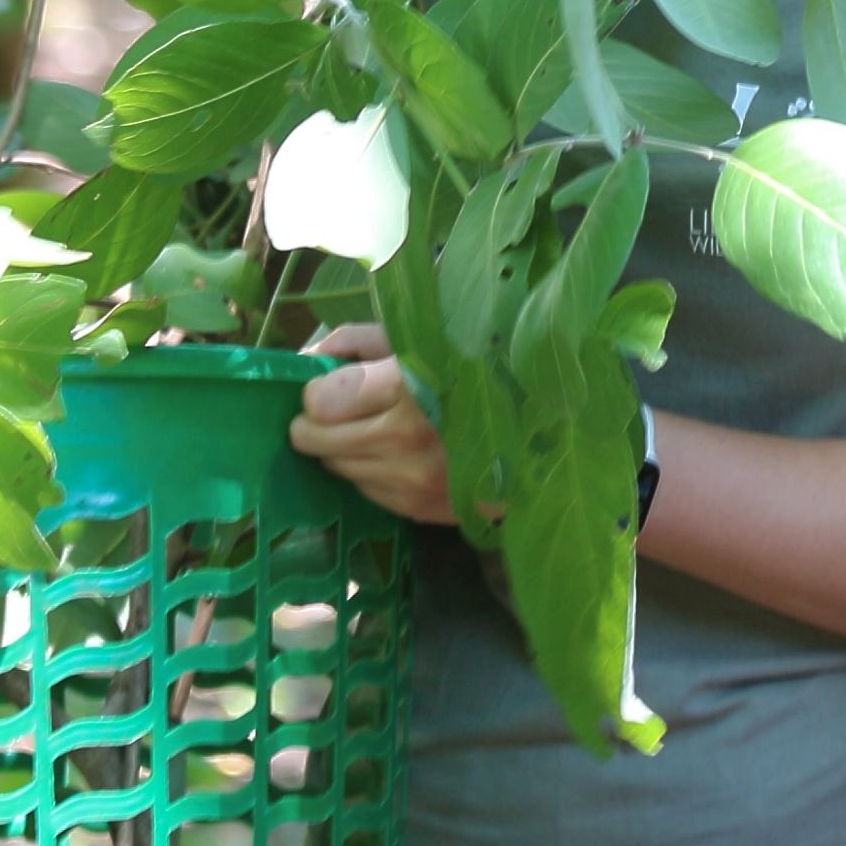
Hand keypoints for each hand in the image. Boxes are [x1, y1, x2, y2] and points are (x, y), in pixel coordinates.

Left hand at [288, 324, 458, 524]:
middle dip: (318, 422)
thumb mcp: (417, 336)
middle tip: (341, 408)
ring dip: (345, 448)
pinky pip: (365, 491)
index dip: (316, 391)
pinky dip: (371, 471)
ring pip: (336, 468)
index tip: (331, 385)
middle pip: (315, 440)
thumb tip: (305, 363)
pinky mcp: (420, 510)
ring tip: (378, 427)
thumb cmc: (475, 368)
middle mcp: (404, 442)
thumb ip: (354, 343)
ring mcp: (412, 482)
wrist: (541, 429)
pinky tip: (399, 453)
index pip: (319, 403)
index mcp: (406, 388)